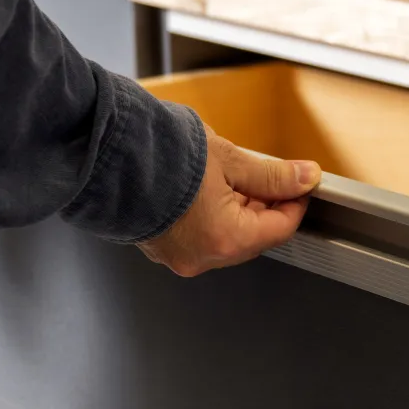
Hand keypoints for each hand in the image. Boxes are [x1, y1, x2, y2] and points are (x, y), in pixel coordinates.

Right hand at [138, 128, 319, 276]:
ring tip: (228, 176)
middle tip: (265, 175)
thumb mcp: (228, 158)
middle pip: (252, 237)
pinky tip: (205, 189)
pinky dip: (210, 217)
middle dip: (263, 206)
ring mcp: (178, 256)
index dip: (295, 203)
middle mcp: (202, 257)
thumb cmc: (159, 154)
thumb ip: (270, 174)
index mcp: (225, 239)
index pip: (280, 229)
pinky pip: (199, 237)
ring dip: (237, 211)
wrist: (105, 151)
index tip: (300, 184)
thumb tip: (303, 177)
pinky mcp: (161, 248)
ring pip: (226, 238)